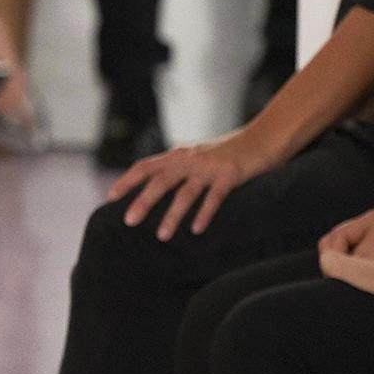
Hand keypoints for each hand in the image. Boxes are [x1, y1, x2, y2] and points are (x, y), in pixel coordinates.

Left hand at [109, 126, 272, 238]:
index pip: (145, 166)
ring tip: (161, 236)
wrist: (264, 137)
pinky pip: (214, 197)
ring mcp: (210, 167)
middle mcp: (190, 159)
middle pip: (160, 181)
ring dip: (172, 215)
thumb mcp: (197, 156)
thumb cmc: (229, 152)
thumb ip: (178, 168)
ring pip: (185, 192)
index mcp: (179, 155)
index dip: (127, 181)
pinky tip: (196, 230)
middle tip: (128, 221)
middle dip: (143, 201)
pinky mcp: (230, 175)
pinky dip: (204, 214)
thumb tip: (155, 187)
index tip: (110, 198)